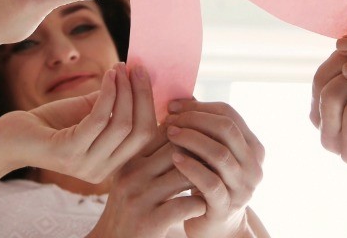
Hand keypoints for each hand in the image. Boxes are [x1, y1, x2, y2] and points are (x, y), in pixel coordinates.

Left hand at [0, 64, 159, 182]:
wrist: (11, 138)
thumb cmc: (51, 123)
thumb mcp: (88, 113)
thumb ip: (112, 102)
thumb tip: (136, 76)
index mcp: (111, 165)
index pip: (145, 137)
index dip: (149, 105)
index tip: (145, 76)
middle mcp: (102, 172)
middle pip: (140, 133)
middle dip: (142, 96)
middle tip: (137, 68)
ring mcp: (86, 165)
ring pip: (122, 124)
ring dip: (124, 90)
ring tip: (119, 67)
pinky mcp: (69, 153)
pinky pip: (99, 119)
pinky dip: (107, 94)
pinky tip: (107, 75)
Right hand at [90, 136, 206, 237]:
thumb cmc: (131, 208)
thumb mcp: (134, 177)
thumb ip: (153, 154)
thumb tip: (180, 125)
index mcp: (130, 159)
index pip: (165, 133)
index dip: (190, 135)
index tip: (206, 144)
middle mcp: (131, 175)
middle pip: (176, 149)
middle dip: (200, 155)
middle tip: (216, 162)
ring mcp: (138, 198)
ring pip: (182, 175)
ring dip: (202, 179)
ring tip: (212, 183)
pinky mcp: (148, 222)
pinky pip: (184, 205)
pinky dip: (198, 205)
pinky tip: (201, 207)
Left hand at [165, 100, 263, 237]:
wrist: (212, 225)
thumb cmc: (207, 181)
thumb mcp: (208, 153)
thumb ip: (202, 127)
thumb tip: (180, 97)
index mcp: (252, 147)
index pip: (229, 114)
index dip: (199, 106)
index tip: (172, 106)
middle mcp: (253, 166)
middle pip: (227, 129)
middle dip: (195, 119)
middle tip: (170, 119)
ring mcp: (242, 187)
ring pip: (220, 154)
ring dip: (192, 139)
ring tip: (169, 134)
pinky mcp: (226, 206)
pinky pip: (211, 182)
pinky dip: (191, 167)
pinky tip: (174, 158)